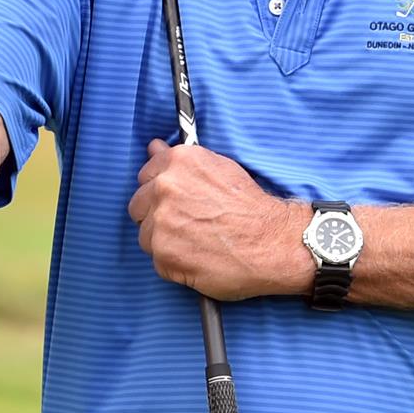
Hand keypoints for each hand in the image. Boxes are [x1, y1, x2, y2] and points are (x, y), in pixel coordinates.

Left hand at [127, 139, 310, 300]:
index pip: (144, 177)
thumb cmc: (251, 207)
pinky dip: (175, 265)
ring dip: (166, 242)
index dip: (159, 193)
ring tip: (197, 243)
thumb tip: (153, 147)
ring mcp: (161, 222)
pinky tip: (199, 259)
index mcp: (176, 162)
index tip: (176, 203)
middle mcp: (164, 188)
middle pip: (138, 207)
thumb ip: (178, 160)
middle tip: (188, 226)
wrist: (275, 243)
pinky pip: (158, 262)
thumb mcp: (218, 168)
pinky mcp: (165, 255)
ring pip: (146, 236)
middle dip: (157, 217)